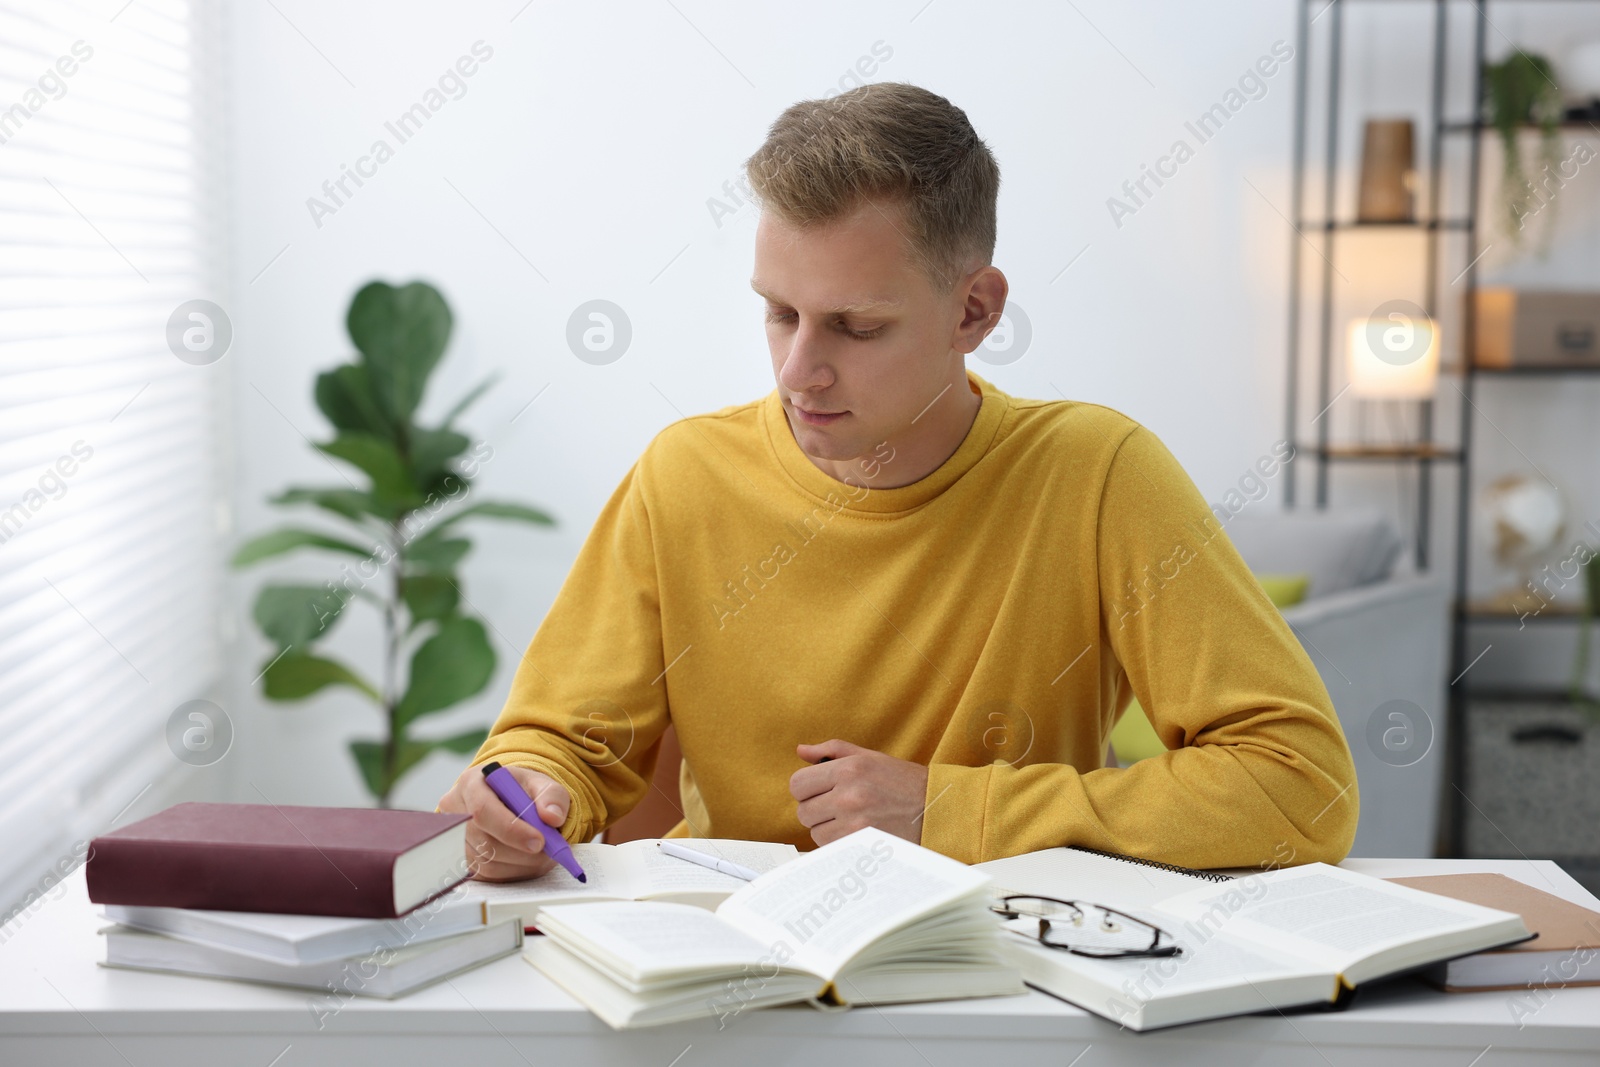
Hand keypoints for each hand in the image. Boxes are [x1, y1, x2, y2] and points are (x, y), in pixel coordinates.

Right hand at [437, 763, 571, 881]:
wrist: (510, 801)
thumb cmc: (523, 791)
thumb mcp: (543, 784)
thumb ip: (552, 797)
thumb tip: (553, 817)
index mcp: (472, 783)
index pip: (483, 811)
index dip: (511, 830)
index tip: (540, 841)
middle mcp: (456, 811)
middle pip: (485, 842)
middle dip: (522, 851)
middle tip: (549, 850)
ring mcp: (455, 838)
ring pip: (488, 863)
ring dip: (521, 863)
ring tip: (541, 852)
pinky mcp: (462, 860)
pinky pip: (489, 875)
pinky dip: (514, 871)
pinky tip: (526, 858)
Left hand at [790, 739, 929, 846]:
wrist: (937, 807)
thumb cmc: (903, 781)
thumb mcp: (869, 757)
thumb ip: (832, 751)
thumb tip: (801, 751)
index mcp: (848, 768)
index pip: (797, 784)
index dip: (805, 789)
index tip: (819, 792)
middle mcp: (849, 795)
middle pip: (803, 811)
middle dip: (816, 809)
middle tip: (837, 807)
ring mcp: (855, 822)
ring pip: (815, 832)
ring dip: (827, 828)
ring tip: (851, 820)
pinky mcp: (863, 844)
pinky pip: (831, 847)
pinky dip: (839, 842)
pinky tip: (858, 832)